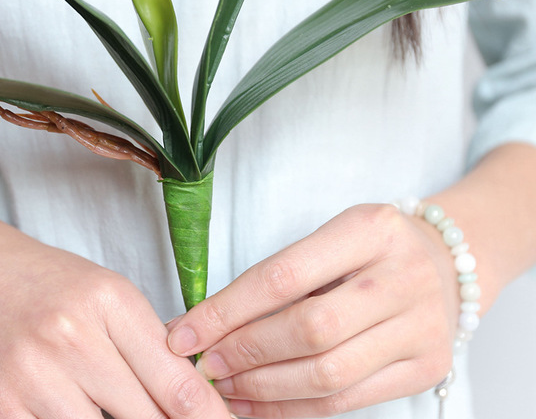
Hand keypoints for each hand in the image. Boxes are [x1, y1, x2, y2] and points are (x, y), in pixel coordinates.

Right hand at [0, 179, 229, 418]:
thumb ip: (145, 339)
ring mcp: (33, 377)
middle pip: (149, 416)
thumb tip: (188, 389)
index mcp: (112, 302)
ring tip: (125, 412)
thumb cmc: (42, 279)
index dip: (211, 416)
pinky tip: (85, 416)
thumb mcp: (105, 292)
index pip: (177, 381)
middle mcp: (76, 338)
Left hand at [167, 203, 458, 416]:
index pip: (284, 276)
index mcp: (370, 229)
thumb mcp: (331, 237)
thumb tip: (209, 321)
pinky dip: (296, 409)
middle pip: (309, 330)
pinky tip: (262, 405)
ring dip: (264, 388)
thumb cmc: (371, 246)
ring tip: (226, 387)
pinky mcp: (427, 367)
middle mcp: (402, 277)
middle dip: (245, 352)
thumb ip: (281, 275)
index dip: (228, 310)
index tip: (185, 332)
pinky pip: (349, 401)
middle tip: (205, 364)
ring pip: (328, 375)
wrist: (445, 261)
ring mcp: (422, 327)